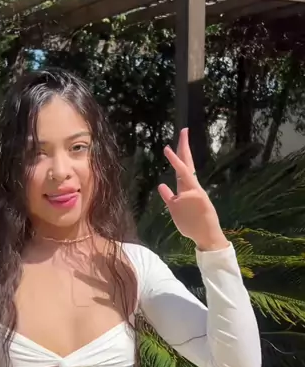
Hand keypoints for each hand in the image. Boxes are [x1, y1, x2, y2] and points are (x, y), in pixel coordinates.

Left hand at [158, 128, 228, 251]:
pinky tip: (174, 188)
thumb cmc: (193, 222)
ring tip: (168, 149)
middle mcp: (192, 188)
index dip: (182, 151)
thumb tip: (161, 185)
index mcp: (190, 187)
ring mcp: (191, 194)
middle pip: (187, 164)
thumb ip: (168, 197)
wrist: (206, 235)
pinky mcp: (190, 203)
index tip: (182, 135)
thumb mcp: (176, 208)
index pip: (186, 165)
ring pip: (182, 176)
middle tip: (183, 131)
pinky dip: (172, 194)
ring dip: (176, 161)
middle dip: (184, 148)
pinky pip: (177, 196)